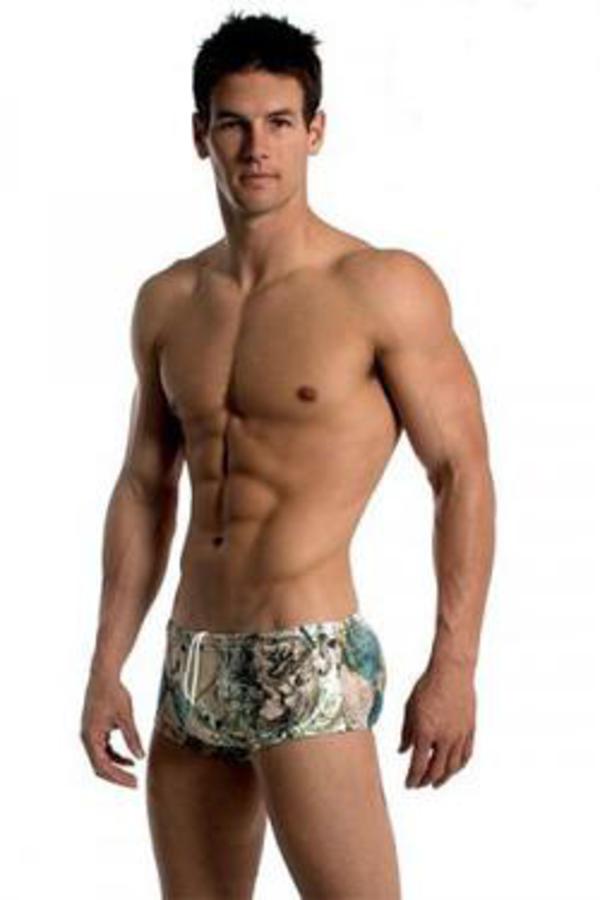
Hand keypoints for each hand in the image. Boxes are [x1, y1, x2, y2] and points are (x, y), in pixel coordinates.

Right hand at [80, 672, 144, 788]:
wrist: (104, 676)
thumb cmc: (113, 693)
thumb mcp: (126, 716)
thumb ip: (132, 738)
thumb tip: (140, 757)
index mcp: (90, 737)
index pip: (102, 766)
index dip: (118, 777)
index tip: (134, 783)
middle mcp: (87, 738)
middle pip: (100, 767)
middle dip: (117, 776)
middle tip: (135, 784)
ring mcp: (90, 735)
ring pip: (101, 760)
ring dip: (117, 767)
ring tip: (133, 774)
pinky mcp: (95, 730)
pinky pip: (103, 750)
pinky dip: (115, 756)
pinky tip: (130, 759)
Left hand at [398, 664, 475, 788]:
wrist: (451, 672)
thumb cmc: (427, 686)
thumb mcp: (410, 708)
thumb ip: (406, 733)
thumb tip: (402, 751)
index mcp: (425, 733)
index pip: (418, 765)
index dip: (413, 779)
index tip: (408, 785)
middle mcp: (444, 738)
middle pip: (436, 770)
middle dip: (426, 780)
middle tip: (420, 785)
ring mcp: (459, 735)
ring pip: (453, 766)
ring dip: (444, 778)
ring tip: (437, 782)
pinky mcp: (470, 730)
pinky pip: (466, 755)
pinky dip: (459, 765)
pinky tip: (454, 768)